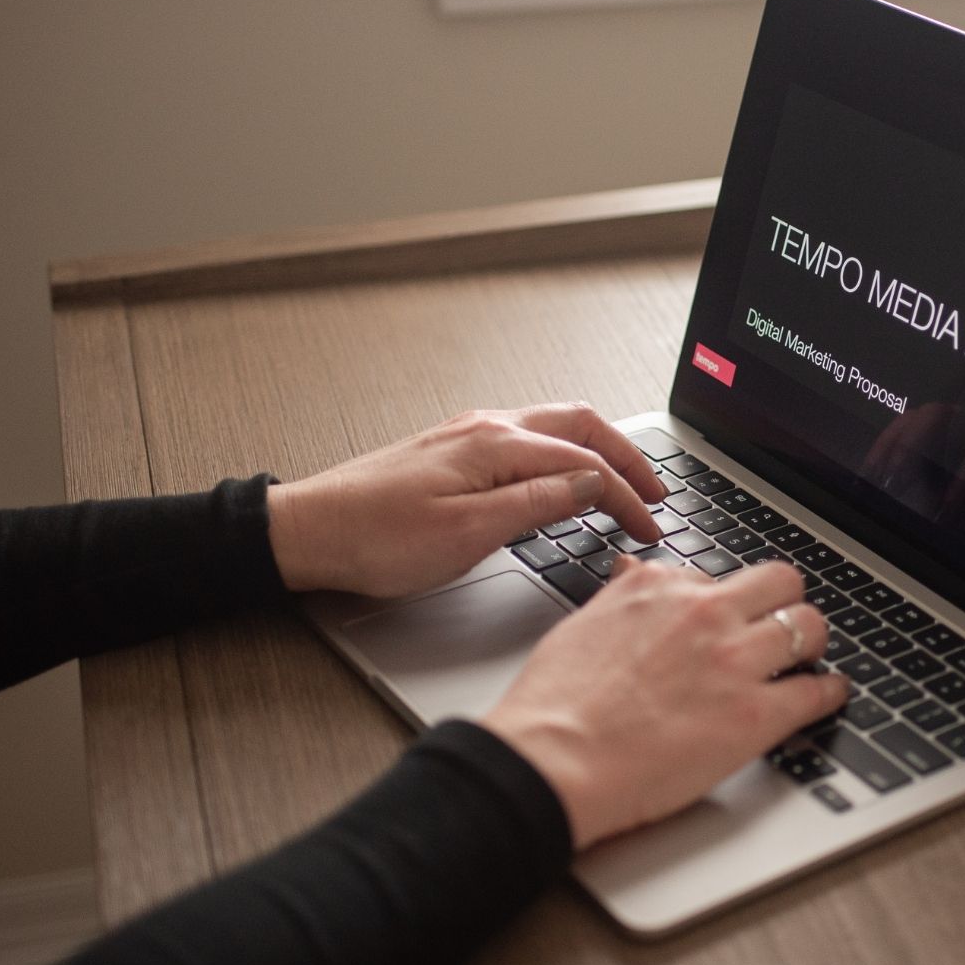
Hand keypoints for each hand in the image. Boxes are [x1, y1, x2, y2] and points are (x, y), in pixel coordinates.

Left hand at [267, 403, 664, 596]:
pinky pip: (528, 440)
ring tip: (623, 483)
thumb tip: (590, 487)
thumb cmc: (376, 538)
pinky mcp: (454, 451)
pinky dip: (564, 455)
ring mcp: (469, 435)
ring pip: (554, 428)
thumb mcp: (467, 534)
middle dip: (627, 456)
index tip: (650, 526)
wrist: (309, 531)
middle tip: (656, 491)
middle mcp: (487, 428)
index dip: (627, 497)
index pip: (586, 466)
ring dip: (596, 452)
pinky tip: (564, 481)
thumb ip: (536, 505)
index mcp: (496, 446)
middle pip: (580, 426)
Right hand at [482, 557, 847, 848]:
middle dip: (784, 602)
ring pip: (809, 626)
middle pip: (780, 581)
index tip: (728, 620)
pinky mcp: (755, 714)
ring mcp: (734, 661)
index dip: (725, 603)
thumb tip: (630, 570)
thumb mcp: (583, 624)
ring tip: (809, 658)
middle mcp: (703, 613)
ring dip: (811, 642)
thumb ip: (619, 596)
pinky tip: (828, 694)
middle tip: (782, 625)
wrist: (553, 760)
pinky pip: (817, 691)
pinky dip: (830, 692)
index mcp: (659, 587)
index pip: (717, 577)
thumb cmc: (555, 704)